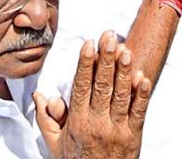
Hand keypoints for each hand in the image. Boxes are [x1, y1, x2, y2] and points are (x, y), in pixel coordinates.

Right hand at [33, 32, 151, 158]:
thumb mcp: (54, 144)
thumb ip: (46, 119)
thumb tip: (39, 95)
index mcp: (77, 122)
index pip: (81, 87)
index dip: (85, 64)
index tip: (88, 44)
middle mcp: (96, 123)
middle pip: (102, 86)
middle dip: (105, 59)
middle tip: (109, 37)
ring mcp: (116, 129)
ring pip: (121, 96)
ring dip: (124, 72)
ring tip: (126, 51)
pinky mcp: (133, 136)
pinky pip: (138, 112)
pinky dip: (141, 95)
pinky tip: (143, 78)